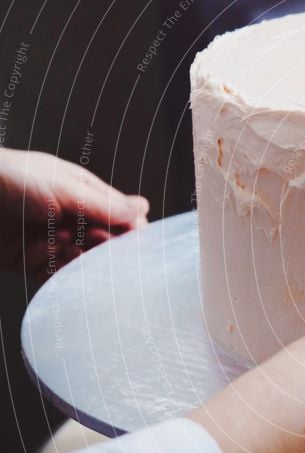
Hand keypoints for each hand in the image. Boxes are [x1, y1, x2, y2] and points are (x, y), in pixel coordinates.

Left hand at [0, 149, 148, 275]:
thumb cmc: (7, 179)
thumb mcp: (64, 188)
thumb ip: (105, 204)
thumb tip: (143, 209)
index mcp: (82, 191)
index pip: (120, 214)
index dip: (131, 230)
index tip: (136, 244)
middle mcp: (69, 215)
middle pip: (104, 241)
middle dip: (104, 247)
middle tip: (96, 244)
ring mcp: (50, 238)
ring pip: (82, 260)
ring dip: (79, 258)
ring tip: (67, 246)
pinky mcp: (30, 259)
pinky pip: (55, 273)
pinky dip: (57, 270)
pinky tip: (50, 255)